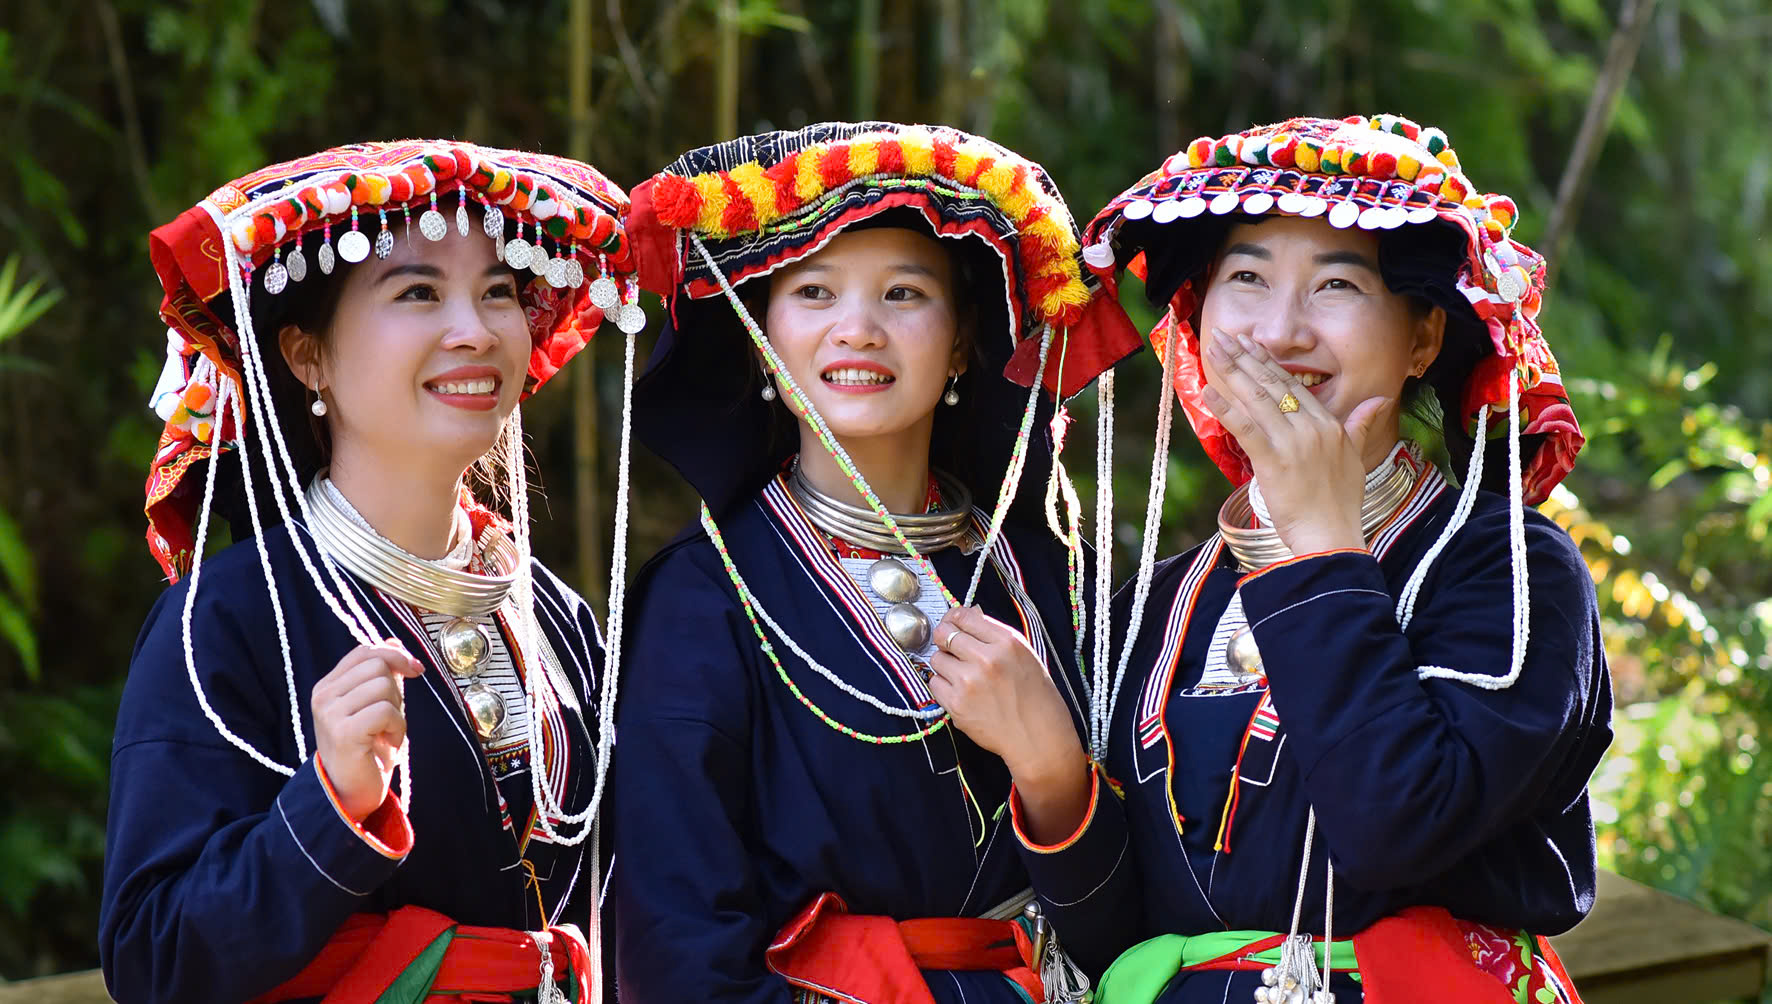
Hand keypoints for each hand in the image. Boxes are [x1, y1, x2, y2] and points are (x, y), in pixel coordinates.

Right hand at [311, 641, 424, 820]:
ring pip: (384, 686)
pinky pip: (386, 711)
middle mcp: (323, 696)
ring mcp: (330, 714)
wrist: (351, 793)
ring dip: (398, 712)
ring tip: (387, 733)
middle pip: (377, 665)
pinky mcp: (344, 732)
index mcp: (328, 687)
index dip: (395, 655)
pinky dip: (398, 728)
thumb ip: (382, 676)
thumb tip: (393, 641)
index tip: (415, 670)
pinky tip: (387, 744)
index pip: (364, 652)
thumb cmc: (366, 749)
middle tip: (391, 717)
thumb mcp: (375, 705)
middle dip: (397, 689)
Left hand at [928, 605, 1083, 770]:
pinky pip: (934, 683)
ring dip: (945, 664)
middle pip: (944, 634)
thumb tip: (967, 618)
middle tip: (952, 649)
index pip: (964, 616)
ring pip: (936, 658)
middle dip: (945, 639)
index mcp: (1007, 642)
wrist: (1037, 738)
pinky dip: (943, 686)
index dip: (954, 619)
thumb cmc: (1036, 698)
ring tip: (963, 675)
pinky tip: (961, 692)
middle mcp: (987, 658)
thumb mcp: (1025, 655)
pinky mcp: (957, 704)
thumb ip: (994, 636)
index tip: (953, 624)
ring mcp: (969, 681)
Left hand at [1200, 328, 1389, 554]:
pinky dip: (1226, 409)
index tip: (1249, 343)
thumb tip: (1378, 401)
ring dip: (1232, 372)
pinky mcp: (1274, 461)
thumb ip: (1361, 424)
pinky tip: (1208, 392)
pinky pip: (1246, 428)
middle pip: (1272, 384)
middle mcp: (1311, 427)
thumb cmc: (1341, 502)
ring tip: (1213, 350)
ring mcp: (1293, 442)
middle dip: (1245, 357)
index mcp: (1328, 424)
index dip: (1267, 362)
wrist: (1332, 535)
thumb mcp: (1355, 456)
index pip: (1292, 385)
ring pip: (1258, 398)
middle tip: (1224, 335)